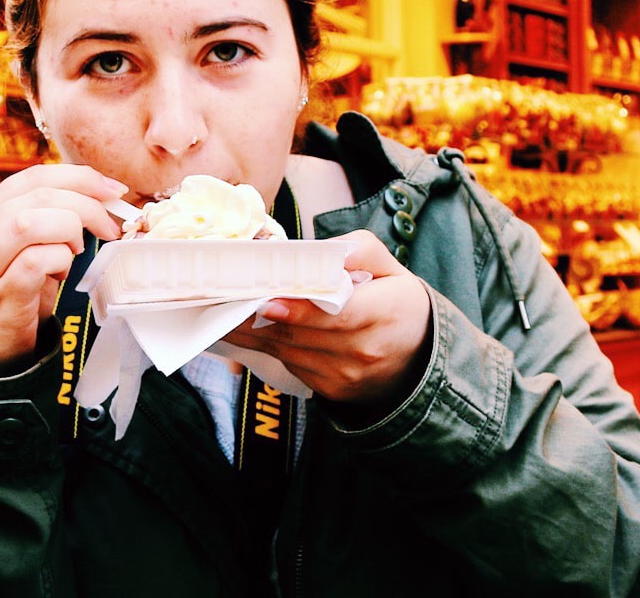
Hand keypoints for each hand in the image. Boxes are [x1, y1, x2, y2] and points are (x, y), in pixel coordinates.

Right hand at [0, 164, 125, 377]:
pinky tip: (61, 275)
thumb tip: (99, 199)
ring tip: (76, 252)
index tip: (112, 191)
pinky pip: (37, 261)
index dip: (79, 177)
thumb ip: (45, 220)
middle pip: (40, 193)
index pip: (33, 176)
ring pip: (33, 221)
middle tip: (110, 227)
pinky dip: (60, 261)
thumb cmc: (8, 296)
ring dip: (69, 231)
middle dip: (87, 204)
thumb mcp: (17, 249)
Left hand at [220, 230, 432, 408]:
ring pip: (289, 351)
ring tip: (221, 309)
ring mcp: (347, 375)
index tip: (268, 300)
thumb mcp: (391, 267)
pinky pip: (291, 363)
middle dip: (260, 317)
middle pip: (304, 334)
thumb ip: (358, 251)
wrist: (418, 357)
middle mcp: (365, 350)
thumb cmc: (397, 304)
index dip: (302, 311)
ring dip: (253, 332)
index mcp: (386, 313)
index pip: (339, 316)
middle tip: (223, 297)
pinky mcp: (331, 389)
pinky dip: (267, 345)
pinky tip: (244, 328)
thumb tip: (320, 250)